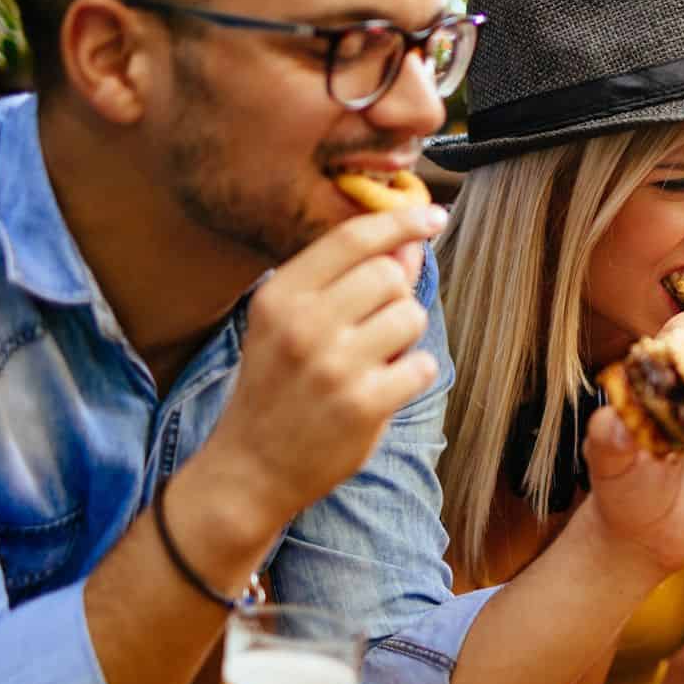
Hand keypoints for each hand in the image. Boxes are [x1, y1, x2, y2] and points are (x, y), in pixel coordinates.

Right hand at [204, 204, 444, 530]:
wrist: (250, 467)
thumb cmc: (277, 388)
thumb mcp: (291, 325)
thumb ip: (346, 282)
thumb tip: (407, 245)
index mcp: (280, 296)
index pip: (352, 238)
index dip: (400, 221)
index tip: (432, 216)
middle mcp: (304, 324)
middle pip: (390, 276)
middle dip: (394, 299)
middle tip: (372, 330)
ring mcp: (334, 365)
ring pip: (411, 317)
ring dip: (406, 338)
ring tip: (375, 361)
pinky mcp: (364, 403)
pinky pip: (422, 365)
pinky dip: (413, 375)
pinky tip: (384, 389)